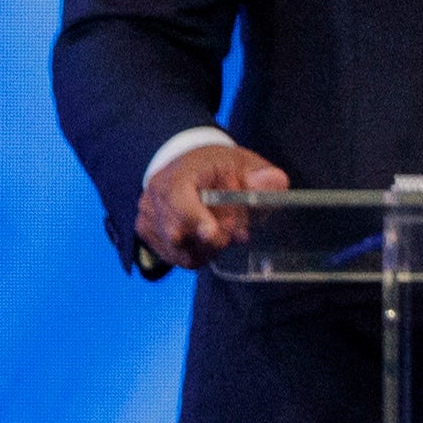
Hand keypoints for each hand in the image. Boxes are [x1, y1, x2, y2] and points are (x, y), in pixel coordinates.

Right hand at [138, 142, 286, 271]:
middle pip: (176, 232)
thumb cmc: (222, 168)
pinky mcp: (149, 233)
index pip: (177, 199)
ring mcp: (148, 216)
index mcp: (177, 175)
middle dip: (212, 239)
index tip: (212, 232)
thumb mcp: (247, 165)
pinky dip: (198, 253)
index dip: (193, 217)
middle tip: (237, 232)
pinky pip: (176, 257)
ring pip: (178, 250)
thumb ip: (263, 177)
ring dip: (208, 249)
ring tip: (224, 230)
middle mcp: (155, 196)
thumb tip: (274, 182)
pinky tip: (210, 238)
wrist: (194, 168)